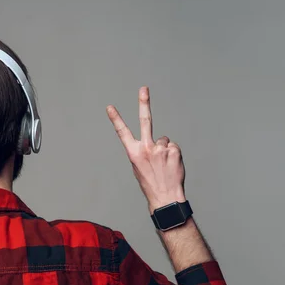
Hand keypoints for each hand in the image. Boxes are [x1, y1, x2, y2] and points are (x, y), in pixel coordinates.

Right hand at [107, 86, 185, 213]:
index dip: (116, 119)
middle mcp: (146, 148)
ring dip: (165, 150)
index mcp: (133, 153)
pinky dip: (173, 155)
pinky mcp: (173, 151)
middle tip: (143, 88)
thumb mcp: (139, 167)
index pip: (122, 132)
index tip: (110, 107)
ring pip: (164, 140)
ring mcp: (160, 149)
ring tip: (164, 164)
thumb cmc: (150, 183)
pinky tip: (171, 165)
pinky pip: (173, 147)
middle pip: (145, 120)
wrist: (165, 196)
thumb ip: (143, 151)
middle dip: (143, 102)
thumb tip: (156, 141)